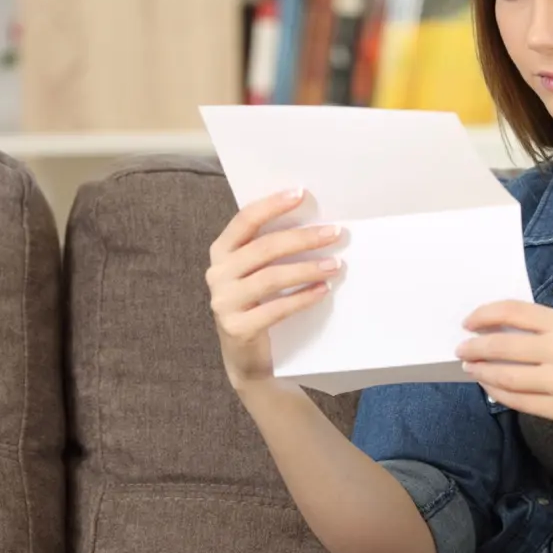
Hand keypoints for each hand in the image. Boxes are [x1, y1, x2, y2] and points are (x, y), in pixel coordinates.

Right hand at [205, 188, 343, 391]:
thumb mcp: (258, 272)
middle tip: (335, 233)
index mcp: (221, 251)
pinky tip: (323, 291)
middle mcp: (217, 273)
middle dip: (302, 238)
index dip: (272, 205)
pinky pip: (276, 309)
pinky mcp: (237, 327)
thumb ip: (272, 249)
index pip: (245, 220)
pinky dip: (302, 298)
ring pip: (271, 278)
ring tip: (335, 265)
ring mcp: (223, 302)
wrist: (246, 357)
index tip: (301, 194)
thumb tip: (315, 223)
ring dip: (307, 269)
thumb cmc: (259, 303)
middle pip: (263, 248)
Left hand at [456, 300, 552, 436]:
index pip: (513, 312)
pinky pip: (519, 402)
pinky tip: (490, 386)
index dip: (484, 315)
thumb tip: (496, 331)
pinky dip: (498, 392)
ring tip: (470, 367)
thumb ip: (544, 330)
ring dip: (481, 371)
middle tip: (461, 349)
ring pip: (505, 377)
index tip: (468, 322)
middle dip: (474, 347)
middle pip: (502, 346)